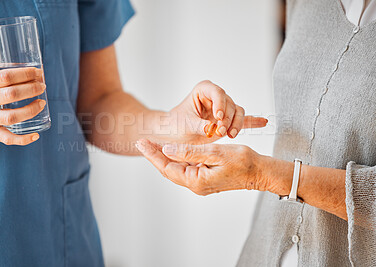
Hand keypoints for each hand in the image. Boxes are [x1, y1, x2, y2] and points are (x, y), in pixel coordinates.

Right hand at [0, 68, 46, 144]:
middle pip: (10, 95)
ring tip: (41, 103)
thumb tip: (29, 72)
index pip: (5, 77)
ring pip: (11, 117)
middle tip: (42, 86)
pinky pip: (7, 138)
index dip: (25, 74)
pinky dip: (23, 139)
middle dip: (31, 89)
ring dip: (31, 110)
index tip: (37, 72)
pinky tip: (36, 135)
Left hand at [136, 139, 269, 194]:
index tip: (141, 142)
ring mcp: (200, 183)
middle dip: (155, 155)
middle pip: (168, 170)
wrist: (260, 172)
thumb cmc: (243, 162)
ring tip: (152, 144)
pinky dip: (177, 158)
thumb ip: (190, 152)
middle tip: (141, 142)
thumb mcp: (215, 153)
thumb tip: (168, 149)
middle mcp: (196, 185)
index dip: (153, 154)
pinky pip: (185, 168)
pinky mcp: (205, 179)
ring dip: (164, 157)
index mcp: (196, 180)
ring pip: (176, 169)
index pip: (167, 167)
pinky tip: (172, 150)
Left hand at [167, 80, 266, 142]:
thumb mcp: (185, 125)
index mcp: (204, 90)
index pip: (217, 93)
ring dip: (236, 124)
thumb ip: (198, 126)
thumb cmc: (176, 125)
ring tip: (230, 136)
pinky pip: (243, 120)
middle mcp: (216, 97)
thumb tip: (211, 129)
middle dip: (227, 118)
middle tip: (220, 132)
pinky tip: (264, 122)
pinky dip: (253, 122)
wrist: (176, 134)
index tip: (218, 117)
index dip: (220, 104)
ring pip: (238, 112)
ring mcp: (224, 108)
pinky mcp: (229, 121)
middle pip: (230, 104)